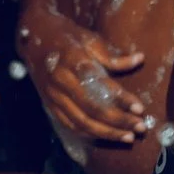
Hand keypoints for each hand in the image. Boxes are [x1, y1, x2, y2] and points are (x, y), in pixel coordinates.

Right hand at [22, 8, 149, 142]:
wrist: (32, 37)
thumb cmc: (66, 35)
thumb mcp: (89, 38)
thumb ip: (113, 55)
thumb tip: (140, 59)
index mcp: (73, 60)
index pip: (100, 85)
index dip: (121, 99)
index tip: (140, 109)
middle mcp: (61, 80)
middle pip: (92, 109)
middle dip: (118, 122)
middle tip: (140, 127)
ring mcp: (53, 95)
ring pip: (81, 122)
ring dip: (107, 133)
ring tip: (128, 137)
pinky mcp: (49, 104)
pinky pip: (70, 125)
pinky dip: (90, 134)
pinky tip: (107, 136)